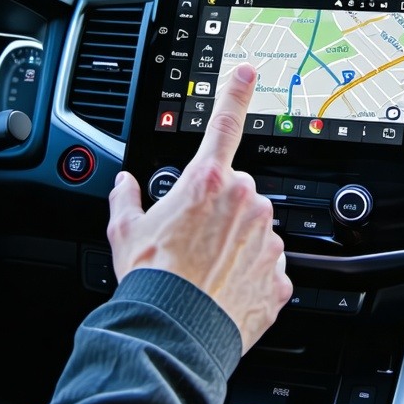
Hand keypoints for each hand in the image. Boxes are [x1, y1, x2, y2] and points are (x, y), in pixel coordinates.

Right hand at [108, 62, 292, 352]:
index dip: (237, 92)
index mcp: (208, 180)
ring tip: (206, 270)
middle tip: (194, 240)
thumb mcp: (125, 231)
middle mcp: (244, 201)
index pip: (225, 123)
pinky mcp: (280, 273)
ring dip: (236, 242)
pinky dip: (249, 275)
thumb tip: (123, 184)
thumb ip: (126, 199)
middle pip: (237, 191)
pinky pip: (267, 265)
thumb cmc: (151, 280)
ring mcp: (267, 237)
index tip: (249, 71)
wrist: (176, 332)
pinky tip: (223, 290)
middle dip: (219, 209)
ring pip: (255, 228)